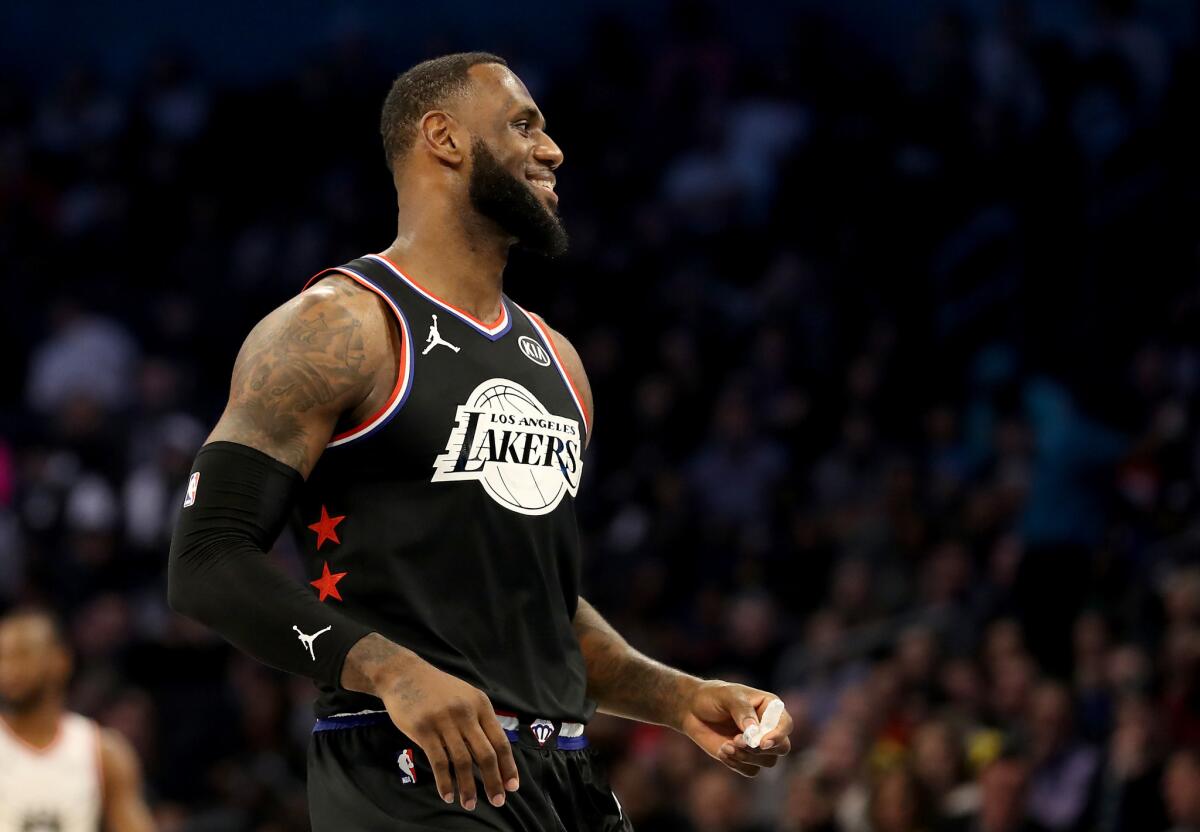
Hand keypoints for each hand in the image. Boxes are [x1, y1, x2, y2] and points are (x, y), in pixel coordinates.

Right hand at [345, 635, 519, 810]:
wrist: (404, 674)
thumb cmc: (437, 688)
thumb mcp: (466, 696)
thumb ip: (479, 720)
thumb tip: (494, 753)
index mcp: (480, 705)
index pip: (500, 740)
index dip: (508, 766)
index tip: (512, 786)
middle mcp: (466, 713)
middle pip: (485, 754)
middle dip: (493, 781)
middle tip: (498, 801)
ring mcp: (444, 721)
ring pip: (463, 761)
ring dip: (468, 787)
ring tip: (470, 804)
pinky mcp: (424, 729)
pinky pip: (439, 761)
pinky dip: (445, 781)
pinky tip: (448, 795)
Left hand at [679, 680, 793, 776]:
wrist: (693, 710)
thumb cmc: (713, 696)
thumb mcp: (727, 696)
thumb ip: (742, 711)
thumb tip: (754, 731)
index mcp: (770, 708)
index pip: (785, 725)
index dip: (778, 736)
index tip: (761, 742)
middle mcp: (769, 728)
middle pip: (782, 747)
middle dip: (760, 749)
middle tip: (736, 741)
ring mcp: (758, 745)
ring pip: (768, 761)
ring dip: (746, 757)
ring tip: (726, 746)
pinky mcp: (745, 758)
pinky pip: (751, 770)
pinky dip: (737, 764)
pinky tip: (722, 751)